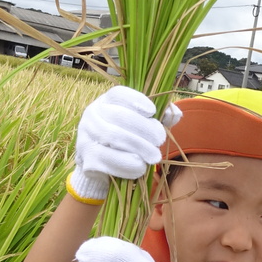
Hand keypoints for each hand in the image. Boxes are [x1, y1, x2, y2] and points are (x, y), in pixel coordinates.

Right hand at [69, 87, 180, 202]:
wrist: (102, 167)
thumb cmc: (126, 140)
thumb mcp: (142, 125)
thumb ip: (159, 117)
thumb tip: (175, 114)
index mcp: (105, 101)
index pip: (118, 94)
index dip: (136, 100)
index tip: (153, 112)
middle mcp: (92, 115)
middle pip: (119, 116)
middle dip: (144, 129)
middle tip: (160, 140)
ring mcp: (85, 135)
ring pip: (113, 137)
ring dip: (138, 147)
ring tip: (154, 157)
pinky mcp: (86, 158)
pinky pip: (107, 159)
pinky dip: (127, 164)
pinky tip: (140, 167)